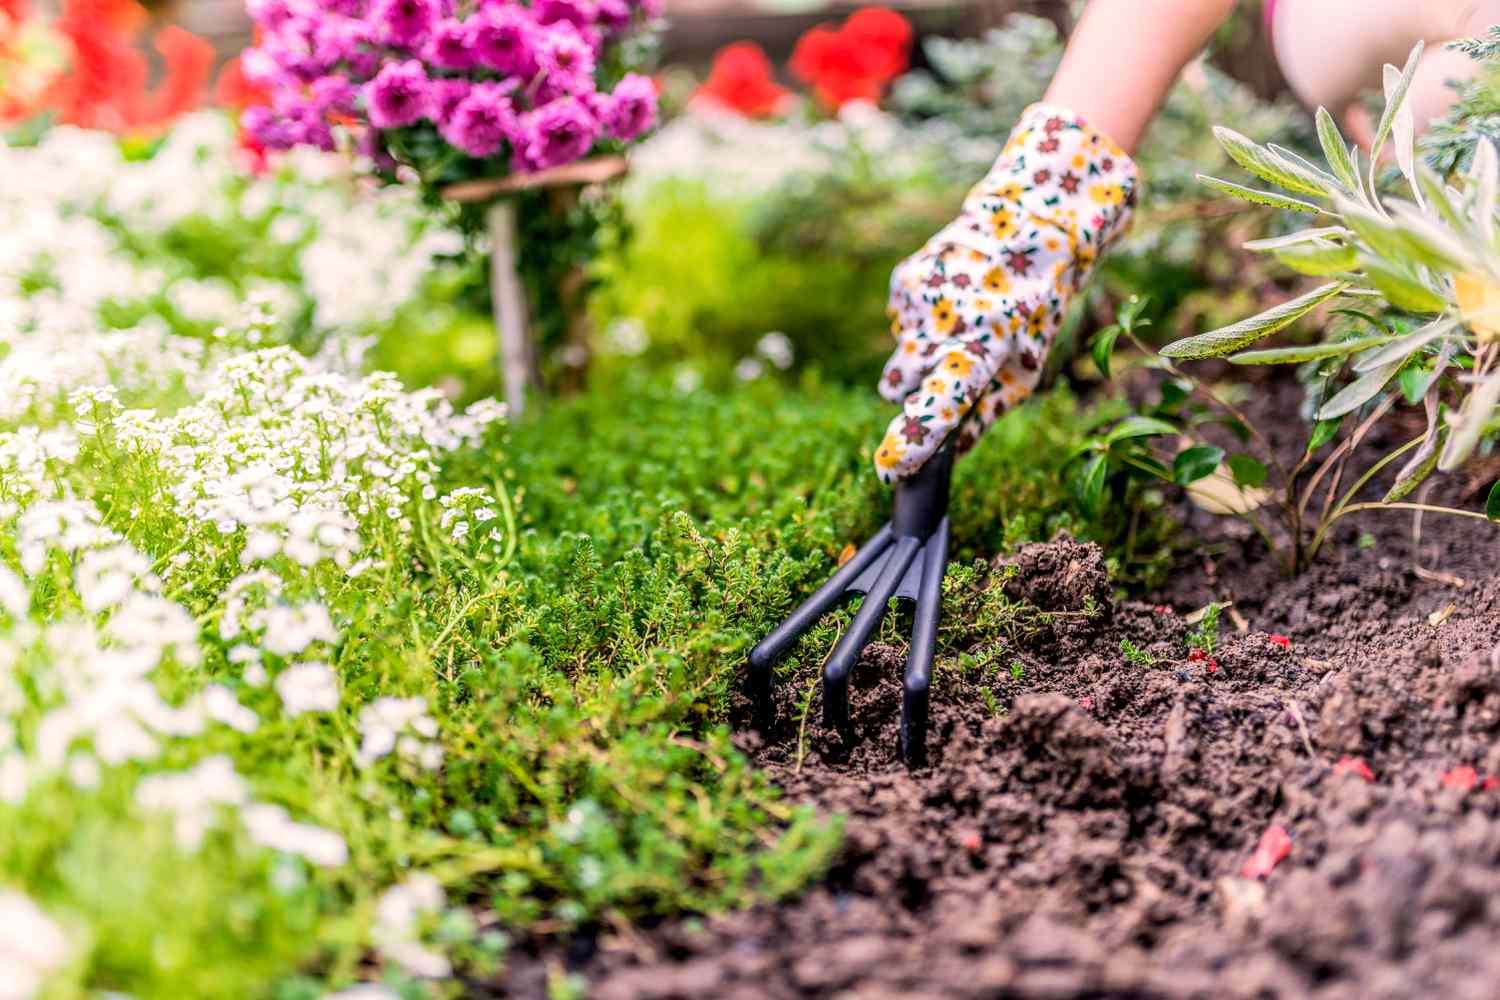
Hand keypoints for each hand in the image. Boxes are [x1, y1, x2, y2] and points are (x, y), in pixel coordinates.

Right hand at [873, 103, 1138, 482]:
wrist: (1028, 222)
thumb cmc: (1035, 308)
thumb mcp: (1028, 368)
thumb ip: (988, 413)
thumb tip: (953, 453)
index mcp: (986, 346)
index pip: (942, 402)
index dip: (914, 440)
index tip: (890, 467)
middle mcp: (945, 323)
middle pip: (899, 387)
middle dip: (915, 391)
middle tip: (951, 370)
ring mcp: (918, 300)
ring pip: (896, 359)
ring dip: (918, 359)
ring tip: (957, 331)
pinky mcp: (903, 282)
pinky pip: (898, 327)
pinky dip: (919, 326)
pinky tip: (950, 304)